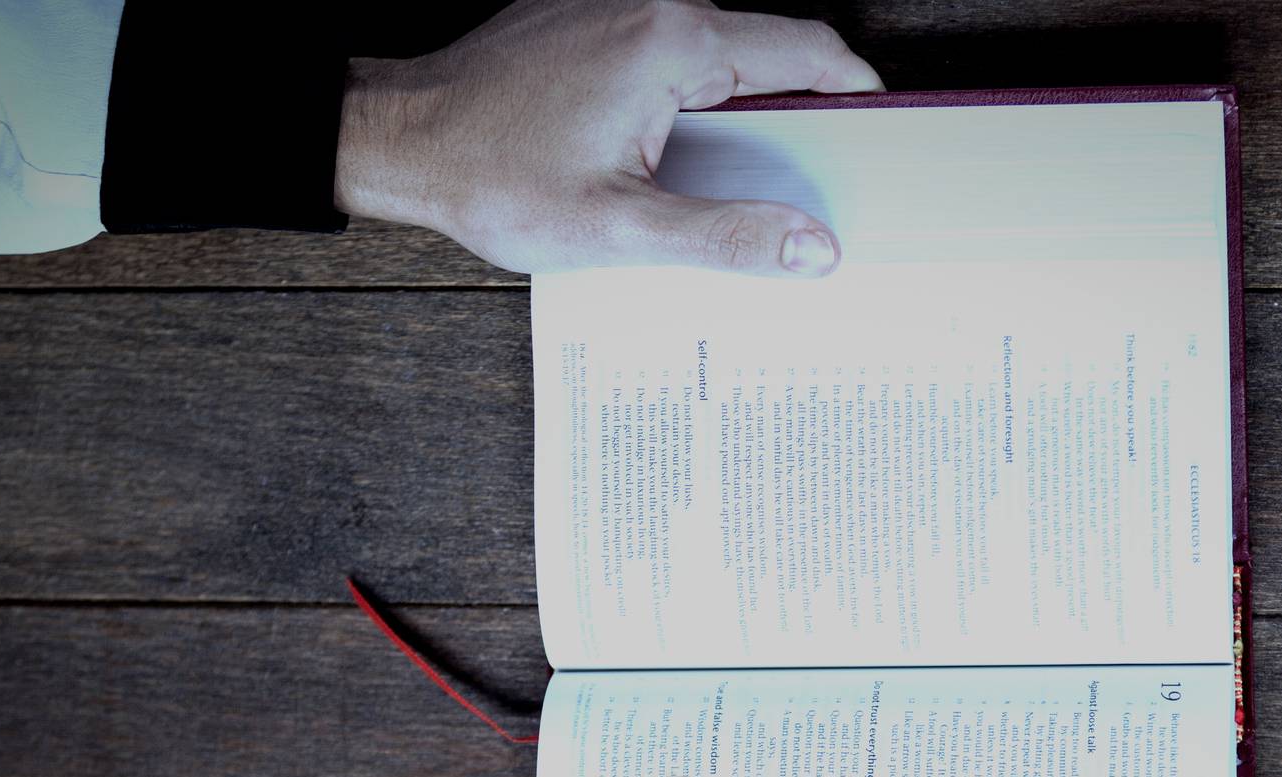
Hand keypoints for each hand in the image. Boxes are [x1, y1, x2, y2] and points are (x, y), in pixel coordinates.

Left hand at [333, 0, 883, 275]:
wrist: (400, 140)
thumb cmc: (496, 180)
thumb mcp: (624, 230)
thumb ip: (728, 237)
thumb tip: (813, 248)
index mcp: (674, 44)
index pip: (803, 49)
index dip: (854, 90)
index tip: (881, 131)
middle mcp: (650, 6)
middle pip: (762, 52)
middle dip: (801, 115)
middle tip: (819, 184)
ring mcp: (615, 9)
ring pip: (712, 58)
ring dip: (742, 116)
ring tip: (750, 188)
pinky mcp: (586, 27)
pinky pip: (664, 59)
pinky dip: (691, 107)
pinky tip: (682, 166)